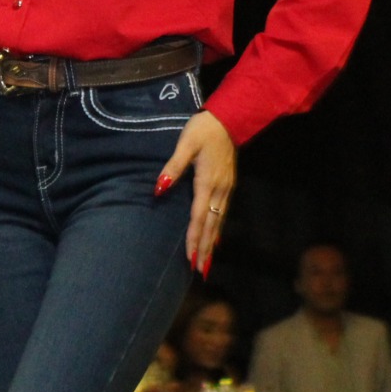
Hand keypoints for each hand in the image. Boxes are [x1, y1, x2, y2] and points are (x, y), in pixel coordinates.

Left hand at [157, 110, 235, 274]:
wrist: (230, 120)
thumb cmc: (203, 130)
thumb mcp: (186, 143)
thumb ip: (173, 166)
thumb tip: (160, 187)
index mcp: (207, 181)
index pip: (198, 216)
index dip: (193, 238)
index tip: (190, 258)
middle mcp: (219, 190)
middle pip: (211, 225)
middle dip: (204, 249)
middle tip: (199, 271)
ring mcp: (226, 189)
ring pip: (218, 222)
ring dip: (211, 243)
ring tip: (205, 263)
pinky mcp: (228, 186)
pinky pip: (222, 213)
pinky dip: (217, 230)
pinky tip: (214, 240)